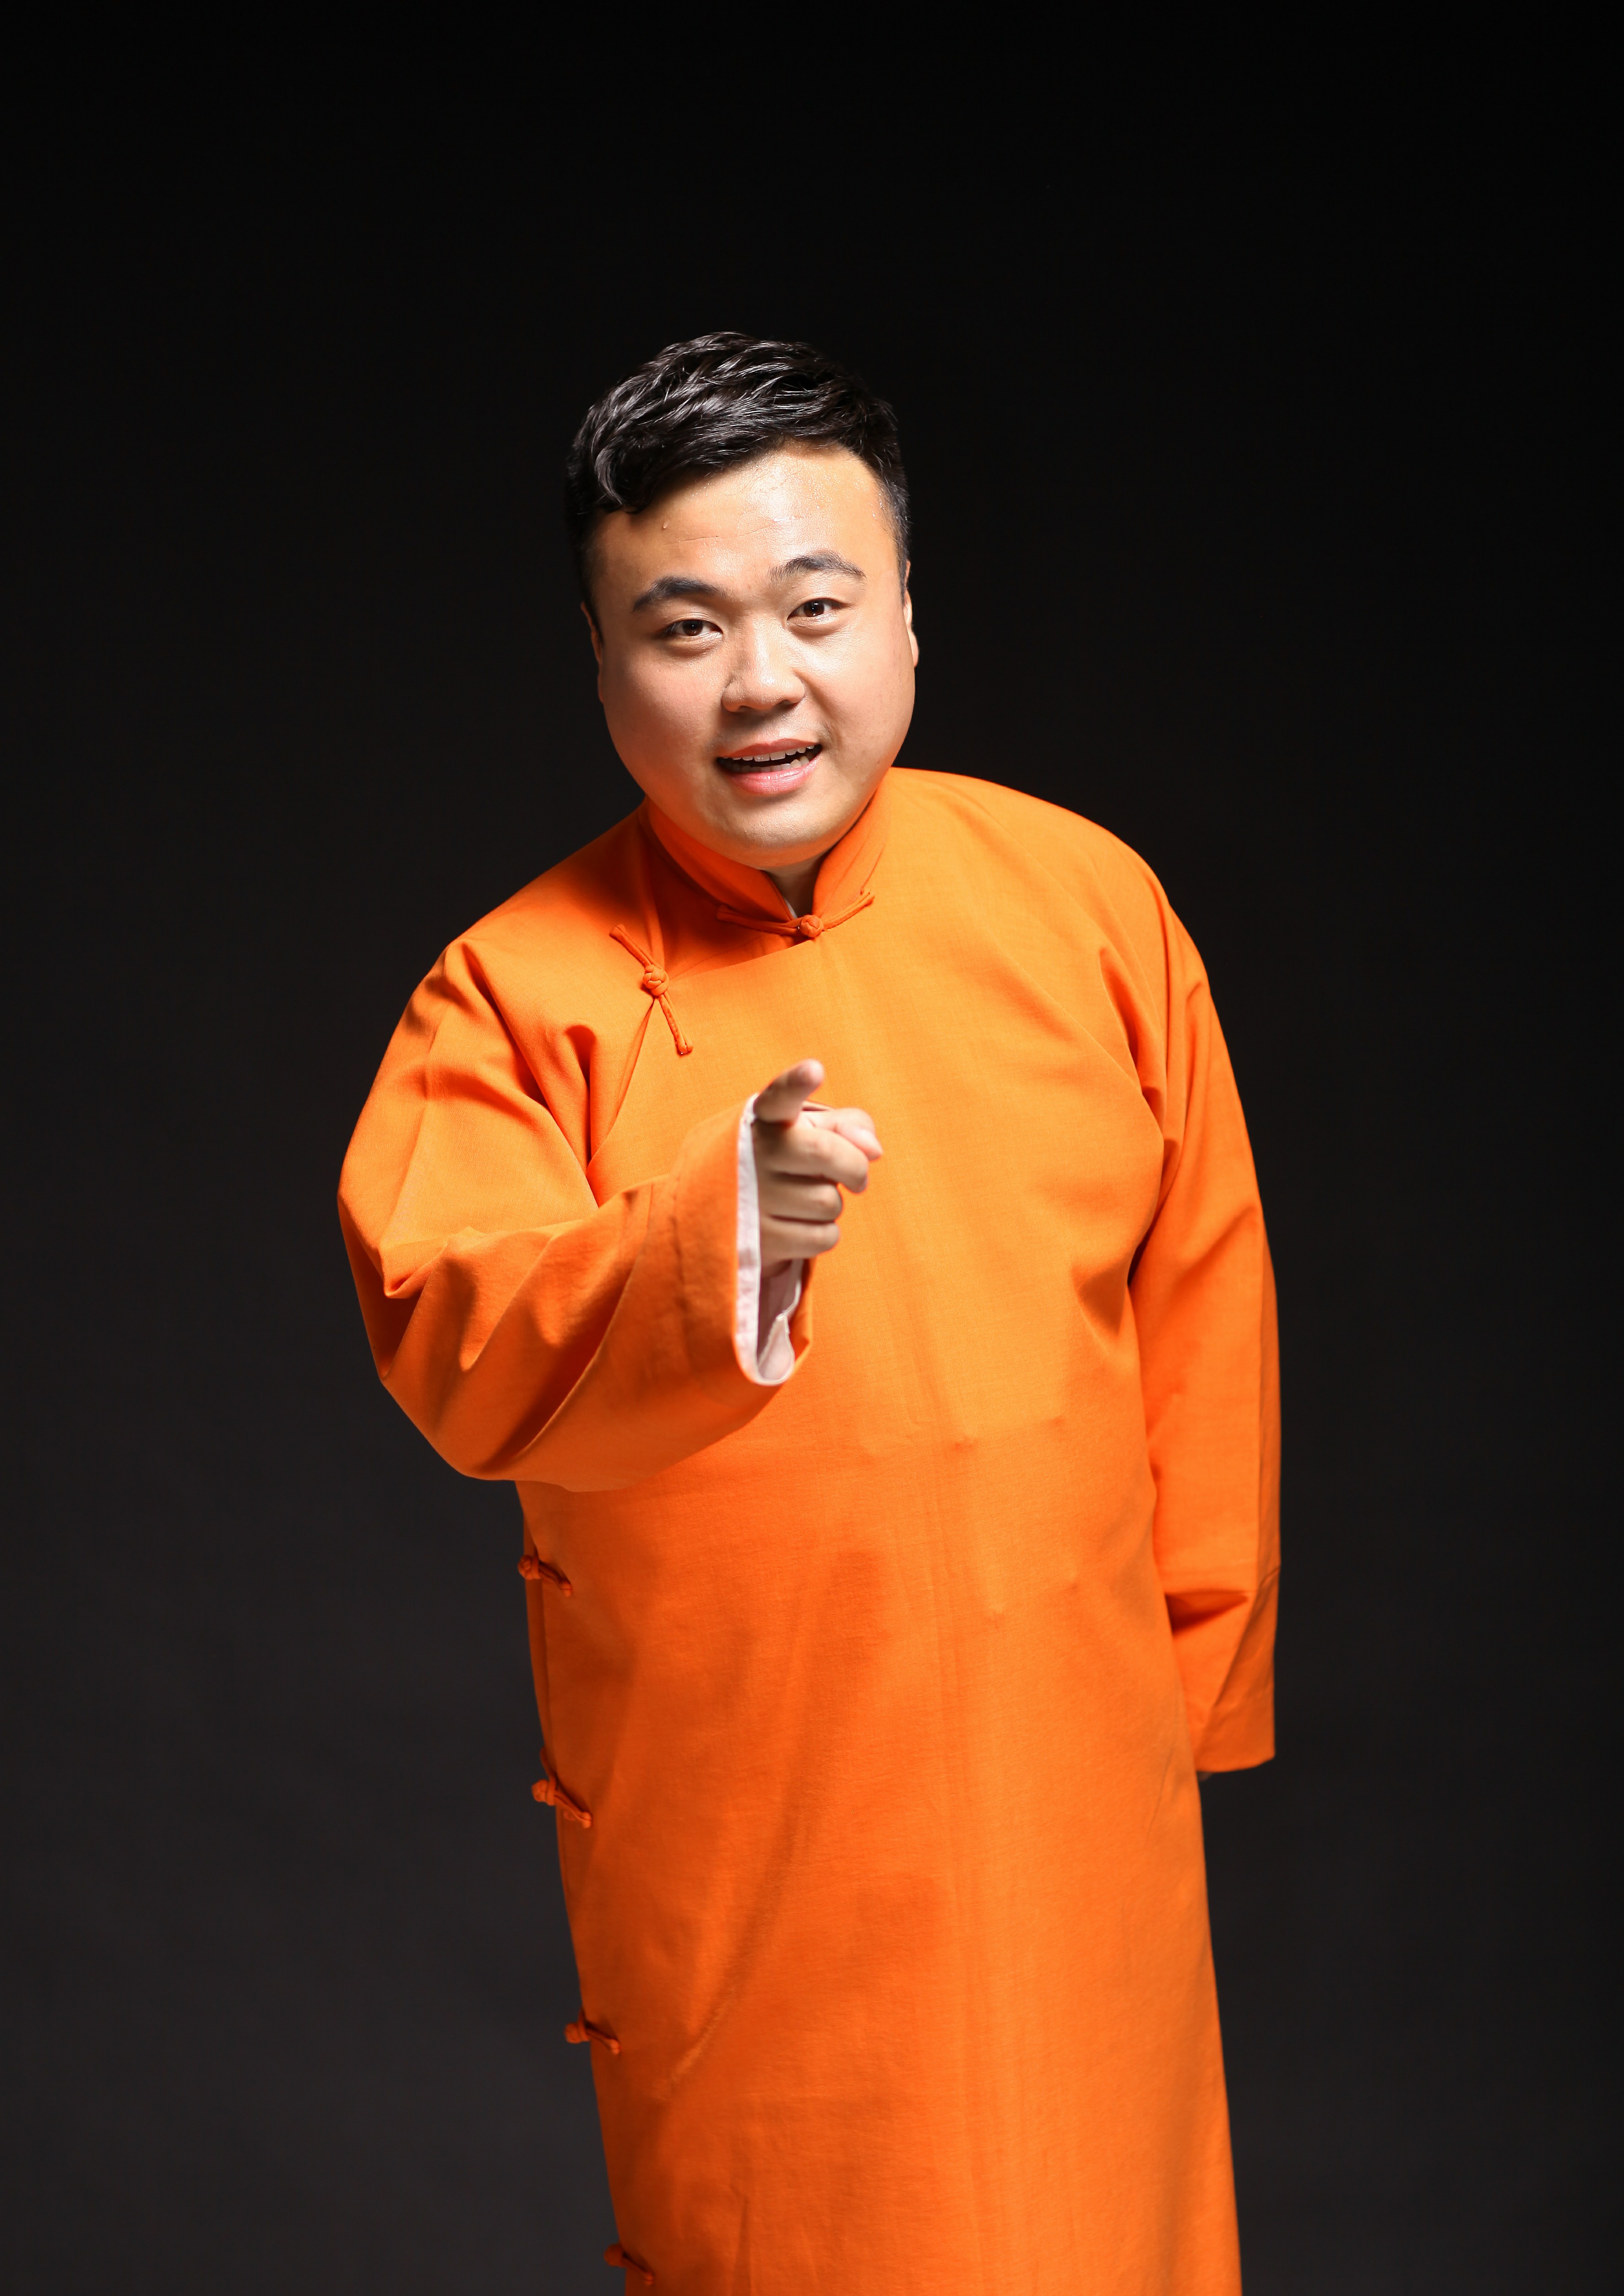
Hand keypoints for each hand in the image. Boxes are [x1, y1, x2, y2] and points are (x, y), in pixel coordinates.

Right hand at [751, 1060, 882, 1273]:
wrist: (737, 1211)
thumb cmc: (788, 1161)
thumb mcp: (811, 1132)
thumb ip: (848, 1124)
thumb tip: (874, 1149)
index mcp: (767, 1119)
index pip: (780, 1096)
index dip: (797, 1083)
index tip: (814, 1069)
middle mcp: (753, 1153)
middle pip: (827, 1154)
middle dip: (855, 1168)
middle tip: (856, 1177)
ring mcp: (752, 1197)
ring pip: (829, 1202)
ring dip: (833, 1204)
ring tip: (806, 1198)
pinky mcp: (760, 1238)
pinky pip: (823, 1237)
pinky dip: (825, 1233)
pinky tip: (801, 1224)